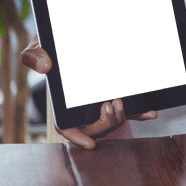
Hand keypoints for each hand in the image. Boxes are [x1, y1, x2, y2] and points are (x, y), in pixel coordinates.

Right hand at [20, 35, 157, 149]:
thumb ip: (34, 57)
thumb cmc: (49, 50)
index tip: (90, 144)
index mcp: (62, 106)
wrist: (67, 40)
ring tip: (119, 102)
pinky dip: (140, 113)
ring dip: (120, 117)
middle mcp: (82, 109)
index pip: (67, 128)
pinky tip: (150, 113)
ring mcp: (99, 104)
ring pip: (112, 121)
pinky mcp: (113, 96)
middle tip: (109, 106)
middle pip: (95, 128)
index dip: (78, 138)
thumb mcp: (36, 49)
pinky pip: (128, 110)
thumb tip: (45, 65)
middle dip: (105, 123)